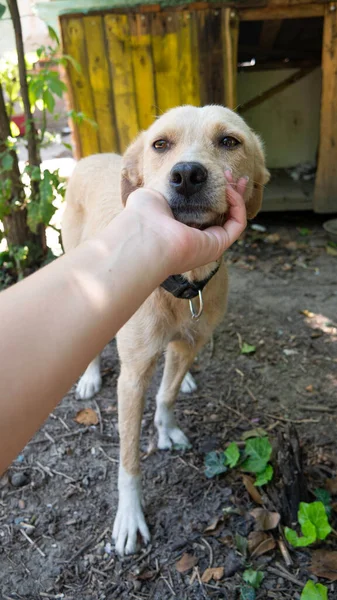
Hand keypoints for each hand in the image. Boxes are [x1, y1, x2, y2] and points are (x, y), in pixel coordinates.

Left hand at [125, 172, 247, 274]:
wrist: (145, 234)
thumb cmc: (142, 216)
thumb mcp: (153, 195)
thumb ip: (167, 188)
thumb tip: (175, 179)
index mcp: (179, 230)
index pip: (202, 212)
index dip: (211, 193)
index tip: (215, 174)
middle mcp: (194, 239)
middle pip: (220, 215)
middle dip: (229, 194)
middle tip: (232, 175)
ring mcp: (207, 244)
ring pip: (231, 220)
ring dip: (236, 198)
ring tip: (234, 179)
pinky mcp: (217, 246)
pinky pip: (236, 225)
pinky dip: (237, 206)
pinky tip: (229, 190)